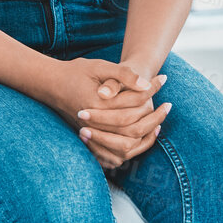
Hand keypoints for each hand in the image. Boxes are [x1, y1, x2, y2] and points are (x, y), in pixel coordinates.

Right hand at [43, 58, 169, 170]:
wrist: (53, 85)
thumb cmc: (76, 72)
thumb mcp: (99, 66)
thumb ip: (123, 75)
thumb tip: (147, 86)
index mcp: (99, 104)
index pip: (134, 103)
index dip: (152, 90)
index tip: (164, 79)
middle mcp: (95, 124)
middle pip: (134, 130)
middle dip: (155, 118)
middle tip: (169, 105)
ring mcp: (92, 136)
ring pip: (126, 148)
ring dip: (146, 137)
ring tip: (159, 124)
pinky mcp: (91, 143)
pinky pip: (115, 156)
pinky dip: (131, 150)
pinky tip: (142, 138)